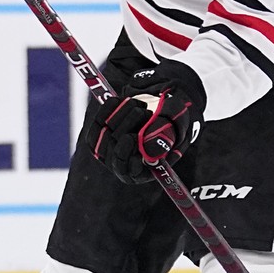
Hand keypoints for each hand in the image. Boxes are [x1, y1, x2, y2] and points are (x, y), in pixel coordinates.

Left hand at [80, 61, 205, 183]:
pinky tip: (119, 100)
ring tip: (139, 105)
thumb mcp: (176, 124)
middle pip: (115, 149)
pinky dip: (108, 109)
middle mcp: (122, 165)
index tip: (133, 137)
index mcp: (142, 172)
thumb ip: (165, 133)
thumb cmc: (171, 121)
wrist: (158, 107)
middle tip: (146, 112)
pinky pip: (97, 122)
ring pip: (105, 134)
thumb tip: (149, 147)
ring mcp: (109, 150)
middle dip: (130, 126)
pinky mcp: (99, 134)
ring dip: (122, 114)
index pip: (127, 171)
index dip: (126, 155)